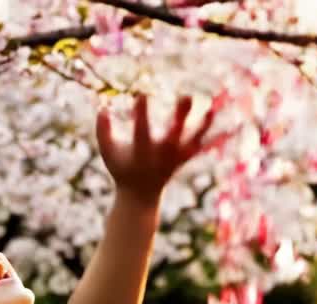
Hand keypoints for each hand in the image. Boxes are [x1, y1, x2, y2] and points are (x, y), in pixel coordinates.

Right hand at [95, 94, 218, 200]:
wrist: (140, 196)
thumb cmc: (121, 169)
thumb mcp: (108, 153)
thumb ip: (103, 131)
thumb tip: (102, 106)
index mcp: (141, 153)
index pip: (142, 131)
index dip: (141, 113)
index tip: (142, 94)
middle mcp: (161, 156)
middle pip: (174, 135)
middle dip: (180, 117)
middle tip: (187, 96)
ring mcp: (175, 158)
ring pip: (191, 140)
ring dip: (202, 125)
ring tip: (211, 108)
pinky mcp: (183, 159)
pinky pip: (198, 145)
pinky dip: (209, 133)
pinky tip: (214, 114)